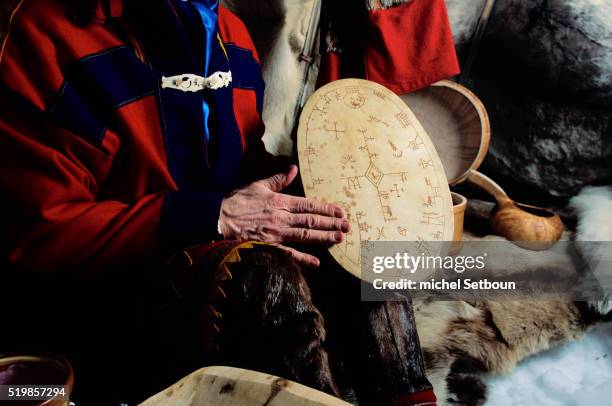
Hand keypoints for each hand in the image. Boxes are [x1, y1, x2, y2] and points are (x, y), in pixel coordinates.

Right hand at [219, 165, 348, 266]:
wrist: (217, 219)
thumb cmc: (236, 201)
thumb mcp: (257, 185)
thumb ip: (278, 179)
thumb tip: (293, 169)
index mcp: (280, 202)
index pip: (309, 205)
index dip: (326, 209)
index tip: (340, 212)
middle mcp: (282, 218)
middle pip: (312, 221)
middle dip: (331, 224)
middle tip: (347, 226)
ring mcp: (276, 234)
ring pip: (305, 236)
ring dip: (324, 238)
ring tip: (339, 239)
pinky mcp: (269, 247)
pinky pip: (288, 254)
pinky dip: (303, 259)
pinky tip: (316, 263)